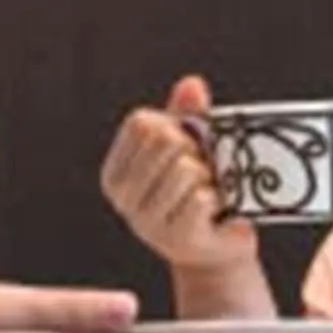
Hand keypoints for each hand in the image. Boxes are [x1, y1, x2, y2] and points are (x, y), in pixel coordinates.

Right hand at [100, 75, 258, 273]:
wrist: (217, 248)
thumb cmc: (200, 192)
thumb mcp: (192, 148)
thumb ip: (188, 114)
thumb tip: (192, 84)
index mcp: (116, 172)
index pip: (143, 123)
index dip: (174, 127)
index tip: (185, 149)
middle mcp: (124, 198)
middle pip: (166, 141)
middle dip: (195, 150)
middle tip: (203, 173)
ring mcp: (147, 221)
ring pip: (187, 169)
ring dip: (210, 176)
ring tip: (209, 192)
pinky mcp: (178, 238)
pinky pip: (202, 198)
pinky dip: (217, 197)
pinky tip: (215, 211)